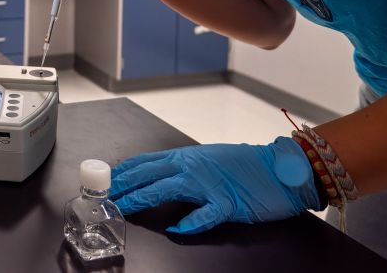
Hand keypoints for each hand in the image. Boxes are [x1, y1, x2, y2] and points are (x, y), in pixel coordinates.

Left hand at [109, 138, 320, 234]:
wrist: (281, 168)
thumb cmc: (245, 166)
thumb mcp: (208, 160)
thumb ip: (183, 168)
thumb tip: (158, 177)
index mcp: (187, 156)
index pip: (147, 161)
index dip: (124, 171)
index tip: (106, 180)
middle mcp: (194, 165)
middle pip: (150, 173)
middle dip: (125, 185)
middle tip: (105, 196)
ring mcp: (210, 183)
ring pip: (168, 188)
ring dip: (144, 197)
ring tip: (126, 207)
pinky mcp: (229, 202)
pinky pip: (206, 214)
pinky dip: (190, 222)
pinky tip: (177, 230)